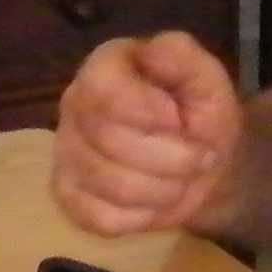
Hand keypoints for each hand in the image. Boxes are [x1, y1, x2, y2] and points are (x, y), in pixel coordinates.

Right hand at [50, 31, 243, 235]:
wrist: (202, 162)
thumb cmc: (200, 114)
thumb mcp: (205, 79)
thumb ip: (181, 58)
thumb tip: (151, 53)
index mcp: (104, 66)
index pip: (102, 89)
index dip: (145, 111)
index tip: (180, 120)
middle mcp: (74, 104)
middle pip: (108, 141)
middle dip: (171, 159)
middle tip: (200, 158)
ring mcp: (65, 152)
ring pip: (107, 183)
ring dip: (162, 190)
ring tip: (182, 180)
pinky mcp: (67, 194)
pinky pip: (98, 217)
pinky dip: (139, 217)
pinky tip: (154, 201)